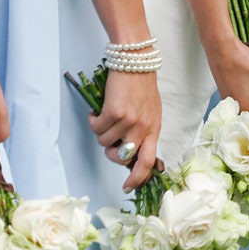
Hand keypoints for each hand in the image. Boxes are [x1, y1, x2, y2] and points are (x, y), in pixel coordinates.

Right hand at [89, 66, 161, 192]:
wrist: (135, 62)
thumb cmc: (141, 87)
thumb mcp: (150, 113)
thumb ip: (144, 133)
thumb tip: (131, 154)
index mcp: (154, 130)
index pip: (148, 162)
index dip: (138, 178)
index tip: (128, 187)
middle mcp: (143, 128)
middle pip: (123, 158)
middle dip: (111, 154)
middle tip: (108, 141)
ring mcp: (129, 121)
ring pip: (105, 142)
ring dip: (101, 132)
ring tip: (105, 117)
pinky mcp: (114, 112)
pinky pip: (97, 128)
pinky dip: (93, 121)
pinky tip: (98, 111)